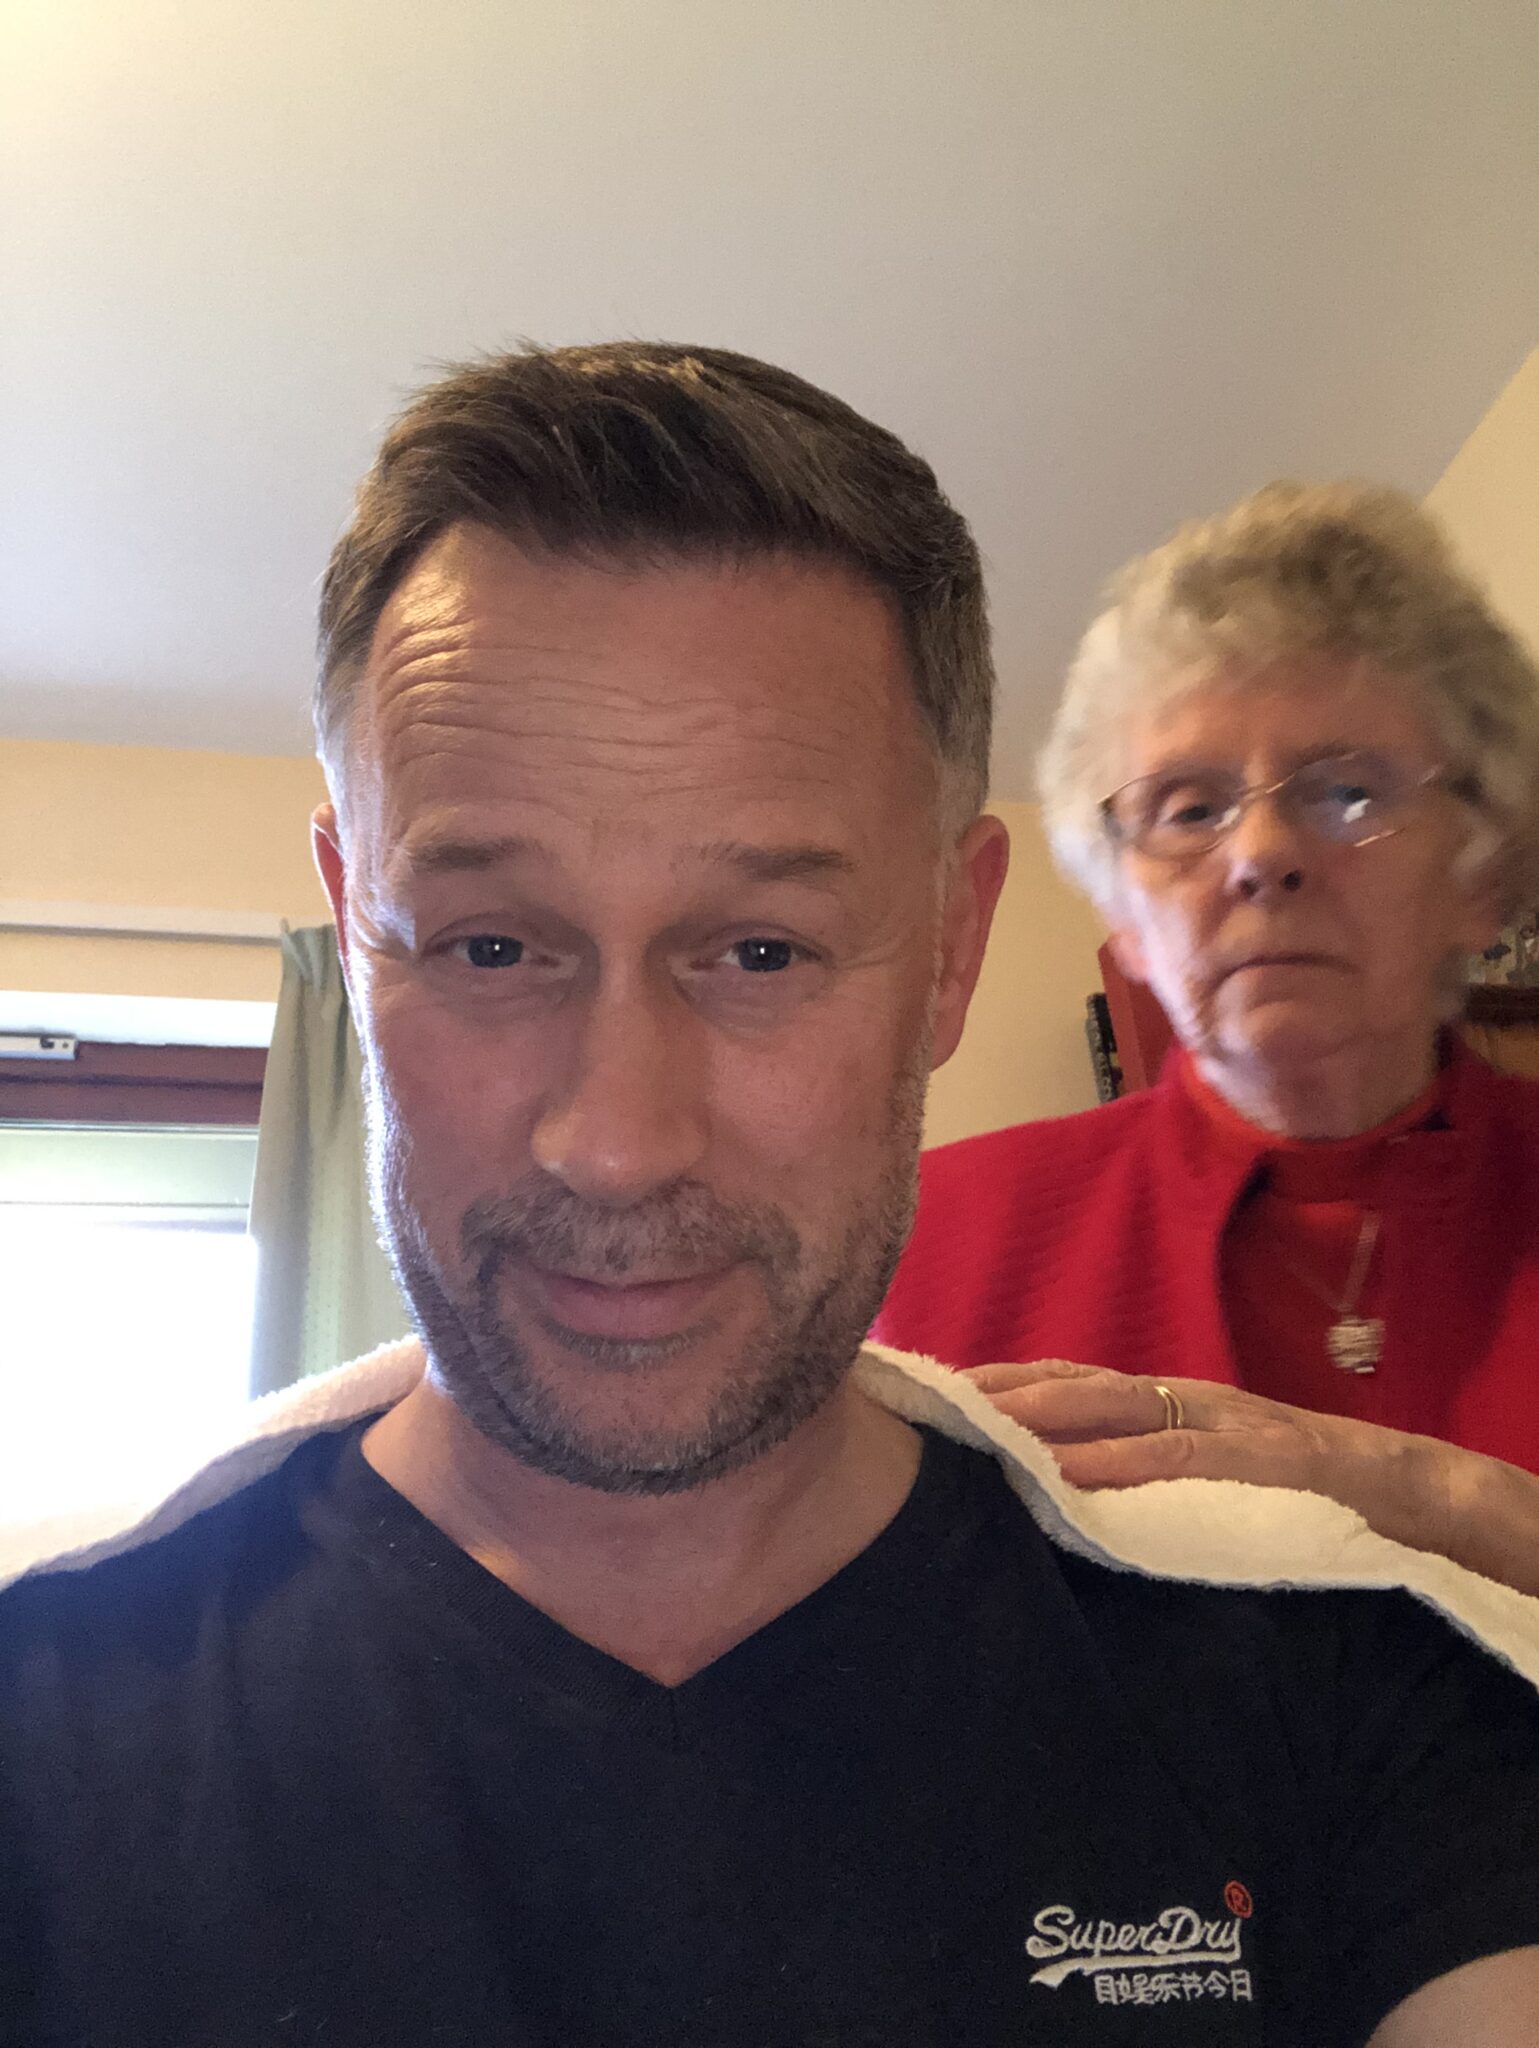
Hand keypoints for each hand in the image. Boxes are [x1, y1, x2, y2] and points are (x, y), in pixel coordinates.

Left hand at [963, 1359, 1458, 1560]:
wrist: (1408, 1494)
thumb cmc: (1297, 1494)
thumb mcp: (1206, 1475)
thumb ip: (1143, 1473)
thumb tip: (1064, 1493)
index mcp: (1168, 1403)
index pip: (1067, 1383)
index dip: (999, 1385)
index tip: (931, 1396)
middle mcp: (1183, 1400)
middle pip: (1074, 1384)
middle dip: (1000, 1392)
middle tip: (929, 1406)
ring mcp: (1221, 1424)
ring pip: (1116, 1409)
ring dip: (1044, 1416)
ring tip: (980, 1429)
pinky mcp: (1259, 1460)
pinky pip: (1179, 1458)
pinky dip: (1122, 1463)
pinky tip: (1073, 1474)